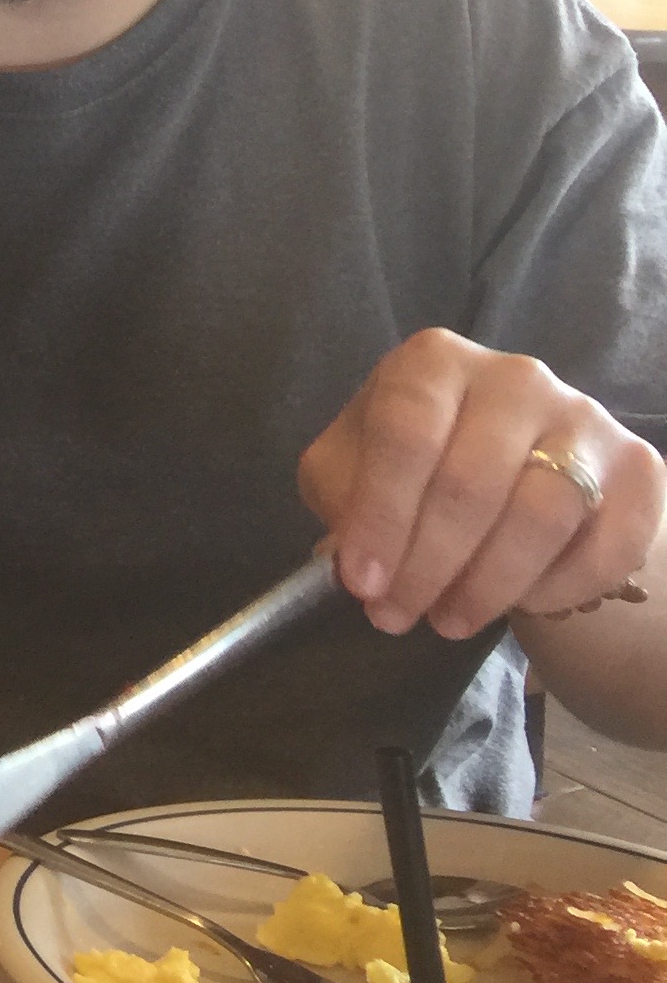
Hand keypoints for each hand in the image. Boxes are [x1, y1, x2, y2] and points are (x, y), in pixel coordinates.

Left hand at [300, 329, 666, 638]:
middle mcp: (514, 377)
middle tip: (398, 616)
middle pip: (472, 481)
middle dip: (429, 565)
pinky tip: (519, 605)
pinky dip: (559, 589)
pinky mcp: (638, 466)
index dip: (382, 515)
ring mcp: (583, 417)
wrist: (516, 465)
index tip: (363, 582)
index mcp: (433, 362)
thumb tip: (355, 568)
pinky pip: (607, 544)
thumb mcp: (354, 465)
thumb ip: (345, 503)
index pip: (406, 433)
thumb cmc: (416, 462)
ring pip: (542, 515)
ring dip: (489, 585)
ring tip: (449, 620)